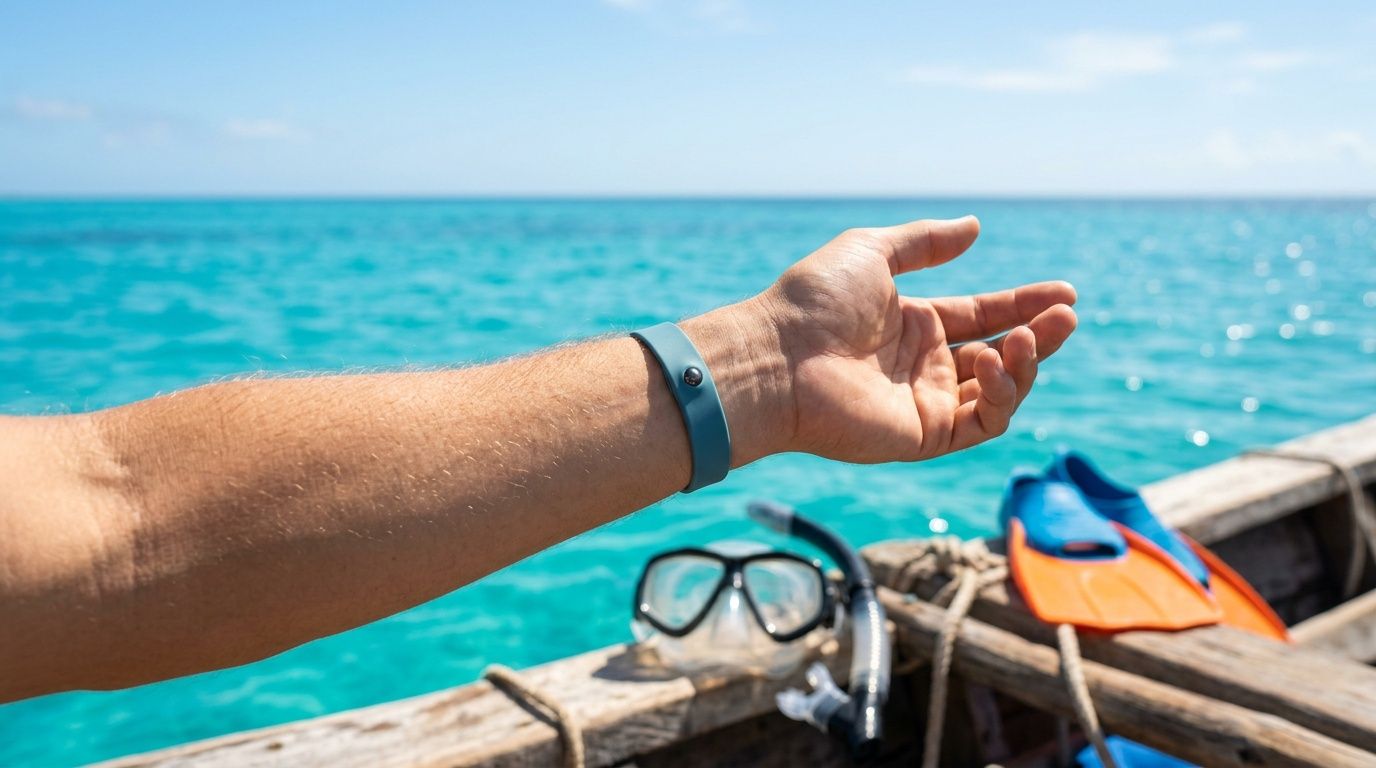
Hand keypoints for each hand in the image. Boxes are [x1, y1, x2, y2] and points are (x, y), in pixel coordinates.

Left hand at [756, 216, 1076, 462]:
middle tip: (1067, 316)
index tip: (1064, 294)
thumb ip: (923, 243)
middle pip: (1000, 354)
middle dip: (1038, 335)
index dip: (1023, 305)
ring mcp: (924, 403)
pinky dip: (1001, 396)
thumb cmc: (813, 302)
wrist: (777, 357)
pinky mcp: (923, 437)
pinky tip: (995, 362)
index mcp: (913, 324)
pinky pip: (981, 423)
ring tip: (1027, 338)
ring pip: (999, 391)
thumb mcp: (871, 253)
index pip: (983, 316)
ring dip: (1025, 364)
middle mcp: (923, 365)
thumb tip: (974, 226)